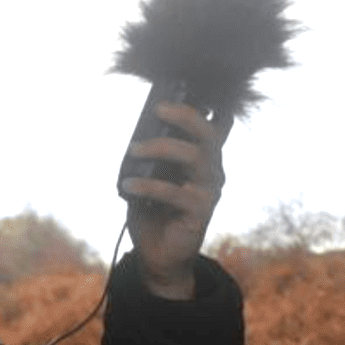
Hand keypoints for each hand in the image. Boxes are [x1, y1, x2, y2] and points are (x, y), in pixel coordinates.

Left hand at [119, 102, 230, 297]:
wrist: (158, 256)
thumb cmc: (153, 212)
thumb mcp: (151, 177)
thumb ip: (151, 156)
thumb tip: (137, 133)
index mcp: (204, 160)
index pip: (217, 125)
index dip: (211, 105)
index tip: (191, 87)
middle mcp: (212, 172)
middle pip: (208, 134)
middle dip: (185, 115)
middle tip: (158, 109)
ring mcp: (208, 192)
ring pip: (194, 156)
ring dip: (161, 147)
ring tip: (133, 149)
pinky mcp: (199, 213)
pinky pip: (175, 192)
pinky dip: (147, 185)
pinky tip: (127, 185)